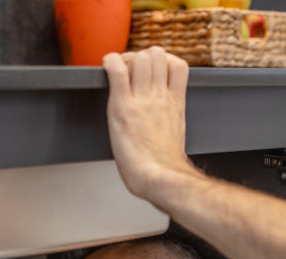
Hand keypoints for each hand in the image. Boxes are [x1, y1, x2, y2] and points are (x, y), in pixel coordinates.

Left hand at [102, 47, 195, 204]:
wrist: (159, 177)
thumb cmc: (164, 167)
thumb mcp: (176, 135)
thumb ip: (170, 120)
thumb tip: (164, 123)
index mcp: (175, 104)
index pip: (179, 65)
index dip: (164, 60)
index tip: (152, 69)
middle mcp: (160, 97)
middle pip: (158, 55)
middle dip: (142, 56)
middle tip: (130, 70)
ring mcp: (142, 100)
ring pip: (140, 58)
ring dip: (127, 59)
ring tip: (119, 71)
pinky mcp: (122, 107)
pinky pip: (117, 71)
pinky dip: (110, 62)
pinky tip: (106, 67)